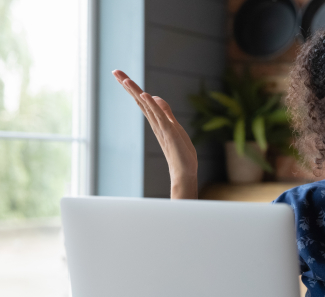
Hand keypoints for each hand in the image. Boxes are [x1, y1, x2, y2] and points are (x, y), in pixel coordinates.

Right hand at [112, 70, 197, 198]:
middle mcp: (155, 122)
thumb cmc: (179, 151)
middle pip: (139, 100)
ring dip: (136, 93)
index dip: (131, 87)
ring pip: (146, 106)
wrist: (184, 171)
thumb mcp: (173, 126)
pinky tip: (145, 96)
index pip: (141, 100)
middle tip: (114, 71)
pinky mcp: (169, 132)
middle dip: (128, 85)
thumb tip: (154, 97)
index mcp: (156, 120)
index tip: (119, 74)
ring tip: (125, 80)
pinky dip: (153, 106)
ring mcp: (161, 127)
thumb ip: (165, 112)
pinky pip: (160, 117)